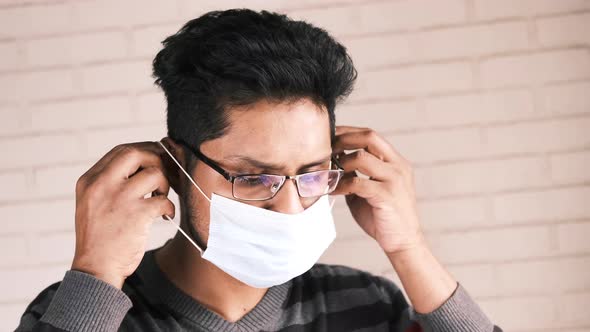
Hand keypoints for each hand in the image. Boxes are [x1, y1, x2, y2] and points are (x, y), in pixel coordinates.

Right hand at [71, 141, 174, 288]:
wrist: (96, 269)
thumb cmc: (99, 238)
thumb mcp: (93, 202)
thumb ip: (111, 182)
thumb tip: (145, 161)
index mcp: (90, 181)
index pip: (120, 151)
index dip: (144, 150)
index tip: (156, 158)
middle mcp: (102, 185)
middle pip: (136, 153)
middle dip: (156, 159)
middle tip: (164, 172)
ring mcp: (120, 199)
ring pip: (155, 173)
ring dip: (165, 184)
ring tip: (160, 198)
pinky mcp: (137, 215)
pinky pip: (164, 200)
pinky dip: (169, 207)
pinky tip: (165, 215)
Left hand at [331, 126, 423, 254]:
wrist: (402, 242)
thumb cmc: (383, 217)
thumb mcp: (368, 189)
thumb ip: (356, 174)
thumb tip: (334, 161)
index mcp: (396, 162)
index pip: (372, 136)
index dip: (349, 132)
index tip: (330, 135)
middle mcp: (398, 167)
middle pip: (369, 137)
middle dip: (344, 138)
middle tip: (327, 148)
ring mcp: (395, 180)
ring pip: (361, 157)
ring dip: (341, 163)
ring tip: (330, 172)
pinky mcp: (387, 196)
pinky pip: (358, 182)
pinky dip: (341, 184)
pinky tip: (333, 190)